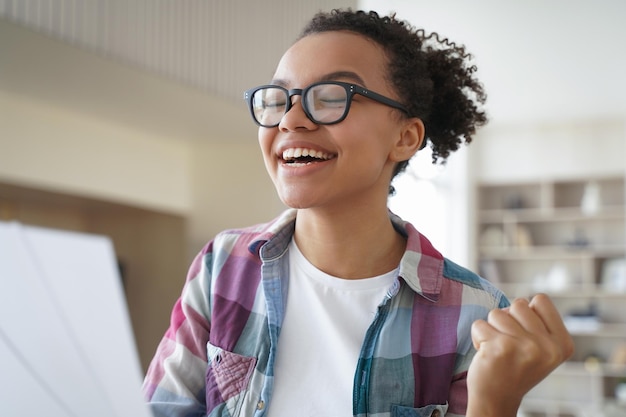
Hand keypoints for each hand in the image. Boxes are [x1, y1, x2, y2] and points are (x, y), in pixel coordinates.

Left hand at [466, 293, 574, 416]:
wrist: (497, 399)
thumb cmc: (516, 367)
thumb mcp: (541, 348)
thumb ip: (538, 323)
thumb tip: (523, 300)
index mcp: (562, 344)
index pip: (541, 300)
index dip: (527, 312)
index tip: (525, 334)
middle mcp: (548, 346)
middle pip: (518, 304)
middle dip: (508, 320)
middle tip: (509, 344)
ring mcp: (525, 347)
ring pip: (497, 313)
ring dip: (492, 328)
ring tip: (498, 349)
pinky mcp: (500, 348)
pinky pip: (479, 324)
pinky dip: (478, 336)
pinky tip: (486, 354)